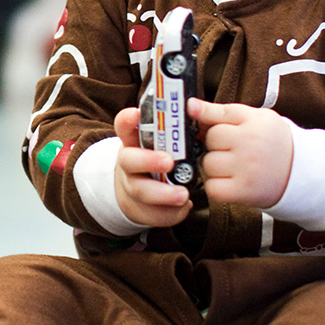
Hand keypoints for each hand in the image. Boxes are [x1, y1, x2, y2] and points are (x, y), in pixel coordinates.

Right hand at [110, 107, 193, 228]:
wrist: (136, 189)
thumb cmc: (156, 159)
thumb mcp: (159, 142)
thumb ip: (175, 129)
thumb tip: (200, 109)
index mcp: (134, 142)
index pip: (125, 126)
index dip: (128, 121)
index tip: (135, 114)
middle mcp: (129, 164)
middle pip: (130, 161)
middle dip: (149, 161)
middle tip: (169, 162)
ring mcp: (131, 187)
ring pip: (141, 192)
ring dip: (163, 194)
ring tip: (183, 195)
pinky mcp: (138, 209)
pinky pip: (153, 214)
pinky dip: (170, 213)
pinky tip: (185, 207)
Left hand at [190, 99, 292, 209]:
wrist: (300, 174)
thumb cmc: (273, 144)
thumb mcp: (258, 118)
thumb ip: (224, 112)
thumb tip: (191, 106)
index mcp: (255, 121)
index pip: (217, 114)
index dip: (205, 117)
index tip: (194, 113)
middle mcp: (251, 143)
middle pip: (210, 139)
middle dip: (216, 144)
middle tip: (233, 149)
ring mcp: (246, 168)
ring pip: (208, 163)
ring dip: (215, 166)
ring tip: (234, 166)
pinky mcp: (243, 191)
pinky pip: (212, 187)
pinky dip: (217, 186)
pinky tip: (231, 181)